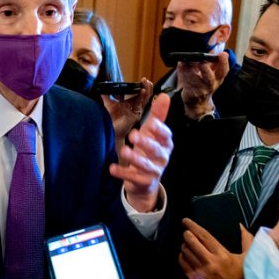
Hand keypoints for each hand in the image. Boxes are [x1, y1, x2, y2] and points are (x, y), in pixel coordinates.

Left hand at [101, 79, 153, 147]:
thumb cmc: (109, 119)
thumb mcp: (108, 104)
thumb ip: (106, 96)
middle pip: (144, 96)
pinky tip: (142, 92)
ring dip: (147, 91)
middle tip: (145, 80)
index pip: (138, 94)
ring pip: (145, 100)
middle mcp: (135, 108)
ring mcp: (136, 113)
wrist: (108, 130)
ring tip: (146, 84)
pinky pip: (140, 106)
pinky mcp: (135, 117)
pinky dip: (142, 98)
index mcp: (130, 104)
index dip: (141, 87)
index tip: (142, 79)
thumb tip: (102, 87)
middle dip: (147, 87)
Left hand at [110, 94, 172, 211]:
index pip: (166, 135)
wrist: (145, 180)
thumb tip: (165, 96)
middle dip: (145, 143)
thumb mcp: (152, 132)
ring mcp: (154, 171)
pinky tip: (112, 168)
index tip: (150, 123)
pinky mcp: (143, 181)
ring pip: (145, 165)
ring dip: (134, 158)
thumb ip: (158, 115)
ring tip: (124, 151)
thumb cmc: (148, 150)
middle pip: (156, 150)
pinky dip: (123, 173)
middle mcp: (162, 157)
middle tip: (133, 135)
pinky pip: (134, 178)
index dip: (159, 130)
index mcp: (165, 143)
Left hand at [176, 53, 229, 118]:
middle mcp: (211, 85)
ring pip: (194, 80)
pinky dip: (182, 73)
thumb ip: (212, 62)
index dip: (224, 62)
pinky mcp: (191, 94)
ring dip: (188, 70)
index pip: (224, 70)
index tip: (222, 54)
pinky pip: (185, 82)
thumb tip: (208, 51)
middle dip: (206, 70)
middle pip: (210, 78)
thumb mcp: (212, 73)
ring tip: (184, 61)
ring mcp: (201, 91)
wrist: (198, 102)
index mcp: (218, 78)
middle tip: (201, 62)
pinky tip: (180, 65)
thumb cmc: (204, 82)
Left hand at [179, 219, 253, 278]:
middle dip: (186, 235)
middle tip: (186, 232)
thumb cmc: (245, 277)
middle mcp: (210, 262)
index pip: (203, 236)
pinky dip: (181, 258)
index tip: (186, 221)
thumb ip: (246, 239)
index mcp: (222, 254)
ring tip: (186, 244)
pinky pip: (183, 266)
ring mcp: (202, 272)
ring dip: (184, 246)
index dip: (193, 226)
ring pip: (185, 253)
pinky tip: (184, 256)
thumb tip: (241, 226)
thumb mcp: (249, 257)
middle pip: (191, 243)